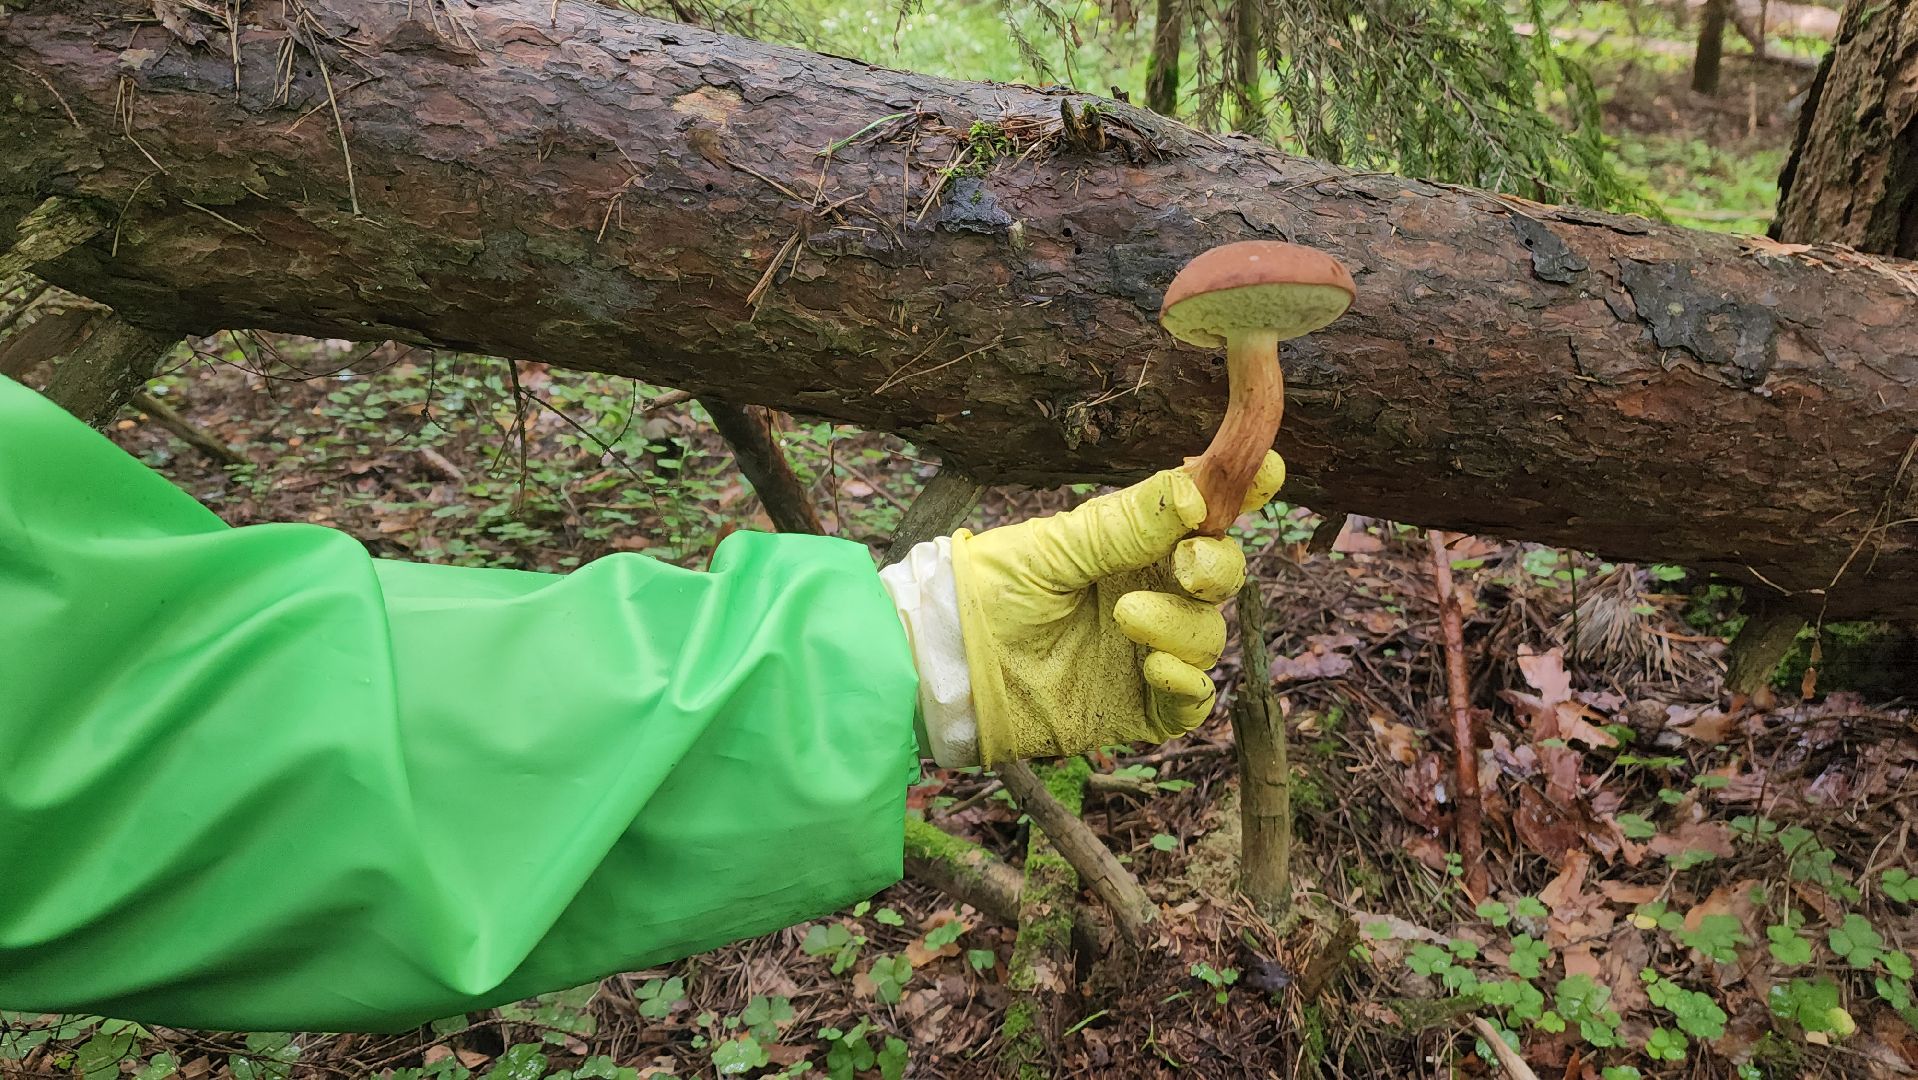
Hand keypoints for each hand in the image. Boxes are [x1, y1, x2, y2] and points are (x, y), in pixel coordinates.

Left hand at [948, 452, 1284, 764]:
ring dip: (1181, 624)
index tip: (1266, 469)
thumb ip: (1124, 525)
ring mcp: (1150, 650)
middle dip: (1216, 567)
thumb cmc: (991, 593)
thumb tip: (1196, 489)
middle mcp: (1153, 593)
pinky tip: (1153, 667)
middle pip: (1220, 576)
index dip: (1243, 492)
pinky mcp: (1141, 706)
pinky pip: (1193, 698)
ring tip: (1127, 618)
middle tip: (1184, 565)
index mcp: (1135, 546)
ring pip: (1208, 635)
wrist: (949, 665)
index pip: (1203, 517)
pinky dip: (1186, 683)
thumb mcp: (1054, 548)